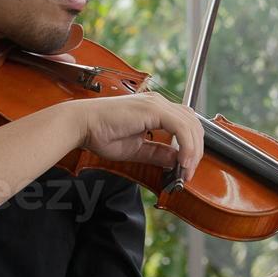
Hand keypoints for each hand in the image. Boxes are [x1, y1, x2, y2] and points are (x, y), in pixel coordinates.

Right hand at [62, 93, 204, 181]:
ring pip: (190, 125)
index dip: (192, 146)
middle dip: (196, 150)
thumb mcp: (137, 149)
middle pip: (193, 124)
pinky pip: (180, 127)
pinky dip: (186, 146)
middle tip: (189, 173)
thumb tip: (176, 160)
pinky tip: (182, 161)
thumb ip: (158, 153)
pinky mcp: (153, 109)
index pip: (186, 124)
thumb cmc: (101, 134)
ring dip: (193, 151)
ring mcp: (156, 104)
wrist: (81, 125)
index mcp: (156, 109)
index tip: (187, 168)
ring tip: (186, 171)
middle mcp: (159, 103)